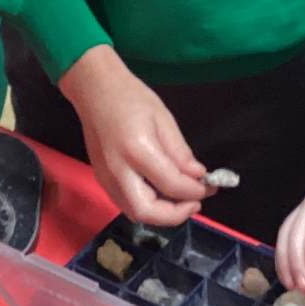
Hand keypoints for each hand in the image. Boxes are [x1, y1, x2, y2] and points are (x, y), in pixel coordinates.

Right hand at [59, 46, 209, 225]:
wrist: (95, 90)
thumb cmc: (131, 98)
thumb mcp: (164, 119)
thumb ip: (180, 152)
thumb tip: (197, 176)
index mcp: (137, 150)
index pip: (171, 184)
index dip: (194, 190)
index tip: (209, 186)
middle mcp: (118, 170)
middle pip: (146, 212)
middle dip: (175, 215)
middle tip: (194, 202)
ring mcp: (106, 178)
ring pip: (134, 213)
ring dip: (161, 214)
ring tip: (181, 199)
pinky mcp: (102, 179)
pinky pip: (126, 203)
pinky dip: (147, 206)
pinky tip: (162, 193)